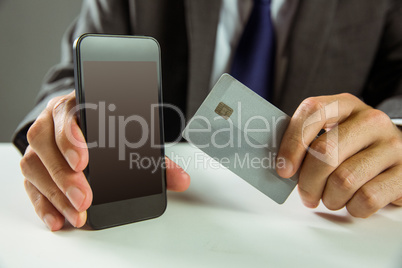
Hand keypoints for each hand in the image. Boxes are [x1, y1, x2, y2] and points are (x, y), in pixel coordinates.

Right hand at [20, 91, 189, 230]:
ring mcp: (41, 145)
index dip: (72, 137)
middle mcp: (52, 122)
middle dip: (65, 175)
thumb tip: (181, 179)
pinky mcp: (35, 167)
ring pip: (34, 166)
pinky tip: (59, 218)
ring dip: (56, 193)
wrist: (80, 119)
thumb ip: (155, 157)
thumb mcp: (129, 133)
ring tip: (77, 213)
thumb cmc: (106, 127)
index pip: (67, 115)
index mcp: (75, 106)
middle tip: (84, 198)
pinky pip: (30, 185)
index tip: (84, 160)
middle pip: (46, 145)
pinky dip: (43, 204)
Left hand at [277, 93, 401, 216]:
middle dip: (308, 182)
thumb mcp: (332, 133)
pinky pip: (367, 198)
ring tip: (331, 197)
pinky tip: (352, 202)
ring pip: (344, 180)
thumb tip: (280, 166)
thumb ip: (306, 142)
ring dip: (330, 198)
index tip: (283, 169)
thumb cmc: (354, 147)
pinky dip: (352, 208)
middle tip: (307, 194)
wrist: (397, 154)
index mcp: (346, 105)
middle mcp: (371, 120)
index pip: (312, 112)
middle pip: (325, 152)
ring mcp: (392, 145)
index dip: (292, 143)